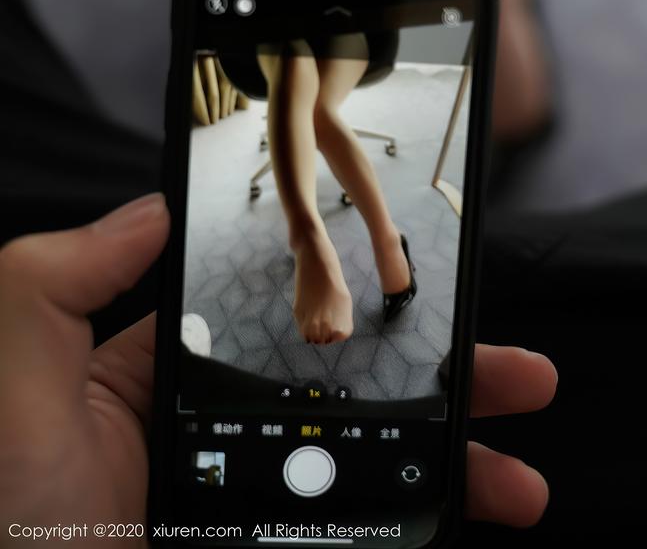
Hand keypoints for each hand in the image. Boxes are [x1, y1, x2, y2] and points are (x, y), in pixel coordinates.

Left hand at [0, 195, 555, 544]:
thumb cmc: (0, 487)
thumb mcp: (18, 348)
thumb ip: (76, 267)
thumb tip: (154, 206)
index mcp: (176, 374)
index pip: (290, 324)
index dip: (363, 307)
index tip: (429, 293)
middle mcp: (225, 433)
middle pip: (355, 394)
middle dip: (441, 383)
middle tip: (515, 373)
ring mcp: (255, 500)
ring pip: (373, 470)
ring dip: (455, 466)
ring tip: (520, 472)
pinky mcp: (276, 544)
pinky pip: (359, 527)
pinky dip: (421, 524)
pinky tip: (475, 514)